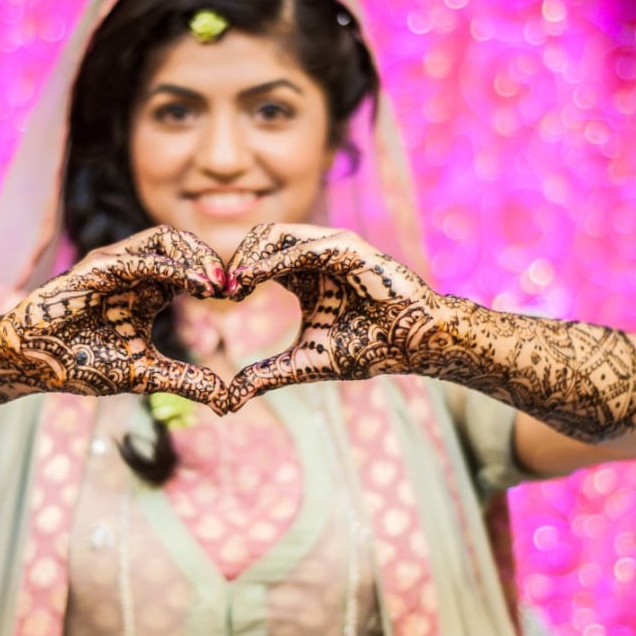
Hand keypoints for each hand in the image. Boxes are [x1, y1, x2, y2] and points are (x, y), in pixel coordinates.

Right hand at [0, 226, 229, 413]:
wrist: (33, 363)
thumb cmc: (83, 363)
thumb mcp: (145, 374)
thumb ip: (186, 381)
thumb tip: (227, 400)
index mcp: (149, 289)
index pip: (192, 266)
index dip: (216, 276)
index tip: (239, 295)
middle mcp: (134, 271)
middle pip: (183, 243)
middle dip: (210, 259)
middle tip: (232, 285)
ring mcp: (113, 265)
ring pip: (162, 239)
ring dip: (193, 256)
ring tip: (214, 282)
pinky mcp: (92, 268)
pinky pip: (134, 258)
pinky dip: (166, 266)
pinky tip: (189, 281)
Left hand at [225, 223, 441, 410]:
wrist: (410, 346)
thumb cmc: (366, 349)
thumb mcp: (305, 362)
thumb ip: (267, 375)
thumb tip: (230, 401)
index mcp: (301, 276)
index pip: (257, 258)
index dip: (237, 273)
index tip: (225, 297)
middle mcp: (313, 256)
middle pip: (261, 238)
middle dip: (239, 259)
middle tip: (228, 289)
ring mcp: (331, 247)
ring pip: (278, 234)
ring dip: (252, 256)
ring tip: (238, 283)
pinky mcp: (349, 248)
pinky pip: (306, 246)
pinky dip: (277, 259)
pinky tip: (257, 277)